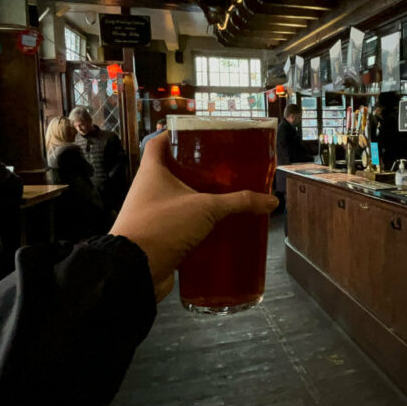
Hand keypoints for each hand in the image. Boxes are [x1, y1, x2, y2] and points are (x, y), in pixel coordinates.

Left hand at [110, 134, 278, 302]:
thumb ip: (238, 202)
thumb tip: (271, 200)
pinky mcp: (158, 237)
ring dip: (199, 198)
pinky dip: (197, 225)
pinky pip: (180, 224)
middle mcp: (148, 190)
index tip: (199, 134)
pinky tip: (218, 227)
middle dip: (197, 169)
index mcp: (152, 172)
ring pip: (178, 199)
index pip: (158, 142)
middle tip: (223, 167)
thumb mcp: (205, 209)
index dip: (176, 134)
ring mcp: (152, 214)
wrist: (135, 271)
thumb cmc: (163, 226)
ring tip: (226, 196)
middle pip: (172, 171)